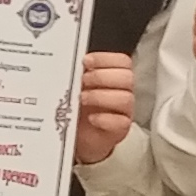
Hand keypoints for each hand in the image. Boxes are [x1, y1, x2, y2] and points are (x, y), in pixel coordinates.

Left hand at [74, 49, 137, 165]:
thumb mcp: (75, 87)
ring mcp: (123, 112)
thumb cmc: (78, 108)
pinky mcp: (120, 129)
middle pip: (126, 78)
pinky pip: (121, 123)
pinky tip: (91, 118)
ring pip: (126, 99)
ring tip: (82, 99)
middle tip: (83, 81)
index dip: (105, 59)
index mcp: (114, 76)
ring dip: (101, 96)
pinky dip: (104, 119)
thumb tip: (68, 62)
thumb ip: (77, 74)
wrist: (76, 136)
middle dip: (102, 76)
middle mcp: (122, 92)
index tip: (86, 61)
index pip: (122, 61)